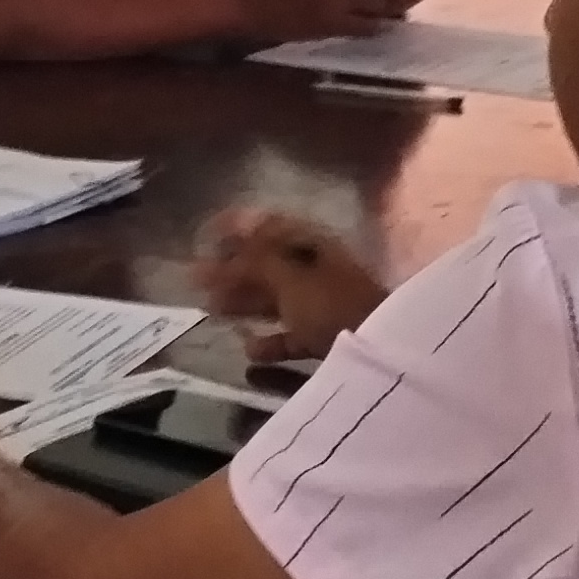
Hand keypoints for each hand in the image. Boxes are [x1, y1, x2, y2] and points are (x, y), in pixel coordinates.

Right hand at [195, 208, 387, 363]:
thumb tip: (226, 245)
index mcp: (309, 244)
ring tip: (212, 312)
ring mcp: (323, 304)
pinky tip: (250, 351)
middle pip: (267, 266)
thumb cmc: (330, 304)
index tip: (204, 236)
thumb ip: (255, 260)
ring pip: (277, 299)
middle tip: (196, 283)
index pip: (266, 227)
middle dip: (232, 272)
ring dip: (245, 304)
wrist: (382, 349)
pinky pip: (293, 334)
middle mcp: (316, 268)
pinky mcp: (328, 337)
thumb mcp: (289, 276)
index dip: (235, 228)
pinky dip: (271, 341)